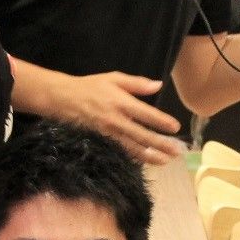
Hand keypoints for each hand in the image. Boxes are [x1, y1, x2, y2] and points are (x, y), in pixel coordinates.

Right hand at [44, 72, 185, 164]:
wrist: (61, 99)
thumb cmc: (89, 87)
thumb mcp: (113, 79)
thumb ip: (137, 84)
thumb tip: (158, 85)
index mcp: (121, 102)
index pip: (147, 115)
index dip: (162, 122)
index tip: (176, 128)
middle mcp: (116, 120)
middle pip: (143, 136)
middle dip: (162, 145)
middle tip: (178, 151)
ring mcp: (108, 134)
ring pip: (133, 149)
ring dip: (151, 156)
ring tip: (166, 161)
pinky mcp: (101, 143)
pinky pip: (120, 153)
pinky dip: (134, 158)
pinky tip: (145, 161)